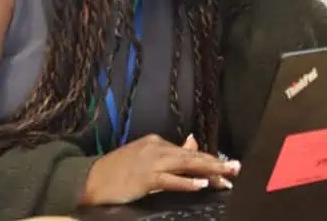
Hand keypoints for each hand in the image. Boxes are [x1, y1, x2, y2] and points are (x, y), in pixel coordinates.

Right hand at [79, 134, 239, 205]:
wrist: (89, 178)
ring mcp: (151, 161)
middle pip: (193, 156)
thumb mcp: (146, 156)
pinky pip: (170, 180)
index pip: (190, 152)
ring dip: (209, 171)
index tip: (229, 167)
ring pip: (186, 165)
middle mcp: (158, 147)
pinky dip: (186, 182)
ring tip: (227, 175)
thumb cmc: (118, 170)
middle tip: (237, 168)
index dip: (210, 160)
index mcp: (159, 142)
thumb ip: (171, 152)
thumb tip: (193, 142)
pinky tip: (201, 185)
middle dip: (216, 163)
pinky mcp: (145, 178)